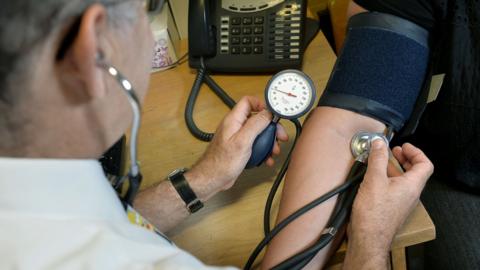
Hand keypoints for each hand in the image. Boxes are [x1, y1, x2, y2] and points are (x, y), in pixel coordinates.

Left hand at [185, 96, 287, 199]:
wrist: (213, 178)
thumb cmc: (222, 162)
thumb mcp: (243, 141)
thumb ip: (255, 124)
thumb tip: (267, 113)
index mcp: (234, 120)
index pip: (248, 102)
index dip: (262, 104)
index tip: (273, 114)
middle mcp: (235, 126)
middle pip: (257, 119)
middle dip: (270, 127)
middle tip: (280, 136)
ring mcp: (237, 138)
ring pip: (257, 133)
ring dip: (268, 141)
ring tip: (274, 151)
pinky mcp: (239, 148)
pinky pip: (254, 145)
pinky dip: (262, 151)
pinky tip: (267, 159)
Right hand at [347, 141, 433, 258]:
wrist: (368, 238)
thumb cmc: (374, 213)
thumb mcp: (374, 180)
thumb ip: (378, 159)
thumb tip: (379, 143)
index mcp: (412, 185)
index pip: (425, 165)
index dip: (416, 152)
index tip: (403, 146)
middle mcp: (410, 195)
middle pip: (415, 172)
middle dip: (404, 159)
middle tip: (393, 151)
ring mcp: (401, 203)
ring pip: (403, 181)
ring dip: (394, 169)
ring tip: (380, 162)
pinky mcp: (392, 209)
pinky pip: (394, 190)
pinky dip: (387, 180)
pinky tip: (373, 179)